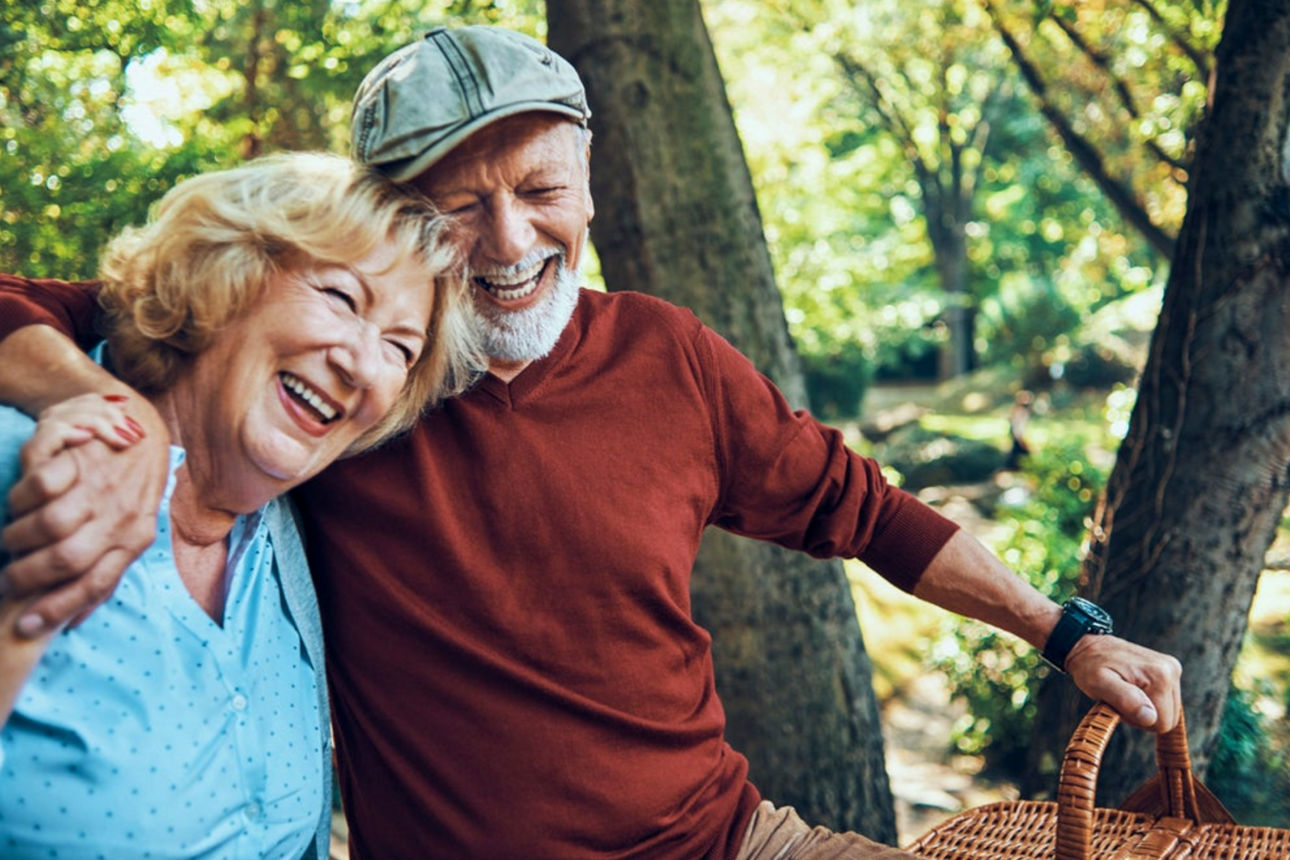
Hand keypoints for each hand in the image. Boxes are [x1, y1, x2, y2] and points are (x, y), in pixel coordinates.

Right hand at [1, 395, 168, 637]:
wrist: (139, 428)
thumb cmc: (126, 491)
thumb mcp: (128, 532)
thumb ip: (105, 572)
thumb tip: (73, 622)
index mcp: (134, 540)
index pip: (95, 584)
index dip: (56, 609)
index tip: (23, 626)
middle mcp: (122, 515)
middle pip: (67, 557)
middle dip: (26, 576)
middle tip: (6, 578)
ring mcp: (103, 485)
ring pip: (50, 522)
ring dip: (19, 536)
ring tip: (11, 539)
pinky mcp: (83, 455)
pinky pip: (40, 482)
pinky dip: (21, 498)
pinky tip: (19, 503)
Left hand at [1065, 634, 1181, 731]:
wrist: (1090, 646)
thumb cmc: (1090, 666)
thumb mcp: (1099, 683)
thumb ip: (1125, 700)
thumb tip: (1150, 717)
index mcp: (1160, 676)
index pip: (1163, 723)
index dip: (1138, 721)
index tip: (1119, 704)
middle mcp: (1171, 670)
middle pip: (1168, 719)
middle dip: (1142, 716)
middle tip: (1120, 698)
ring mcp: (1172, 669)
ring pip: (1168, 712)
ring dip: (1145, 709)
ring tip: (1124, 692)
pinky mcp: (1169, 671)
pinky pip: (1166, 702)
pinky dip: (1148, 701)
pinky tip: (1132, 688)